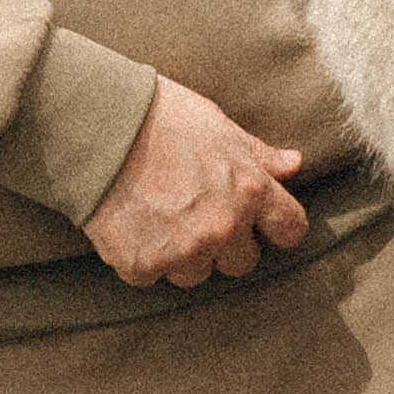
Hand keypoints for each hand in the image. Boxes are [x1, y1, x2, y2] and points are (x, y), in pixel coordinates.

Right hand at [84, 78, 309, 290]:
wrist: (98, 128)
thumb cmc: (162, 117)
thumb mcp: (220, 127)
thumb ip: (259, 155)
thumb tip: (294, 164)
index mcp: (251, 190)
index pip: (291, 229)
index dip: (277, 226)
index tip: (263, 223)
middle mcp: (223, 227)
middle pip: (243, 262)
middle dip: (226, 244)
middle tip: (196, 212)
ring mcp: (184, 250)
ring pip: (196, 274)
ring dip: (184, 254)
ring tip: (160, 214)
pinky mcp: (144, 265)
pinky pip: (153, 276)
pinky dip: (144, 256)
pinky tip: (133, 224)